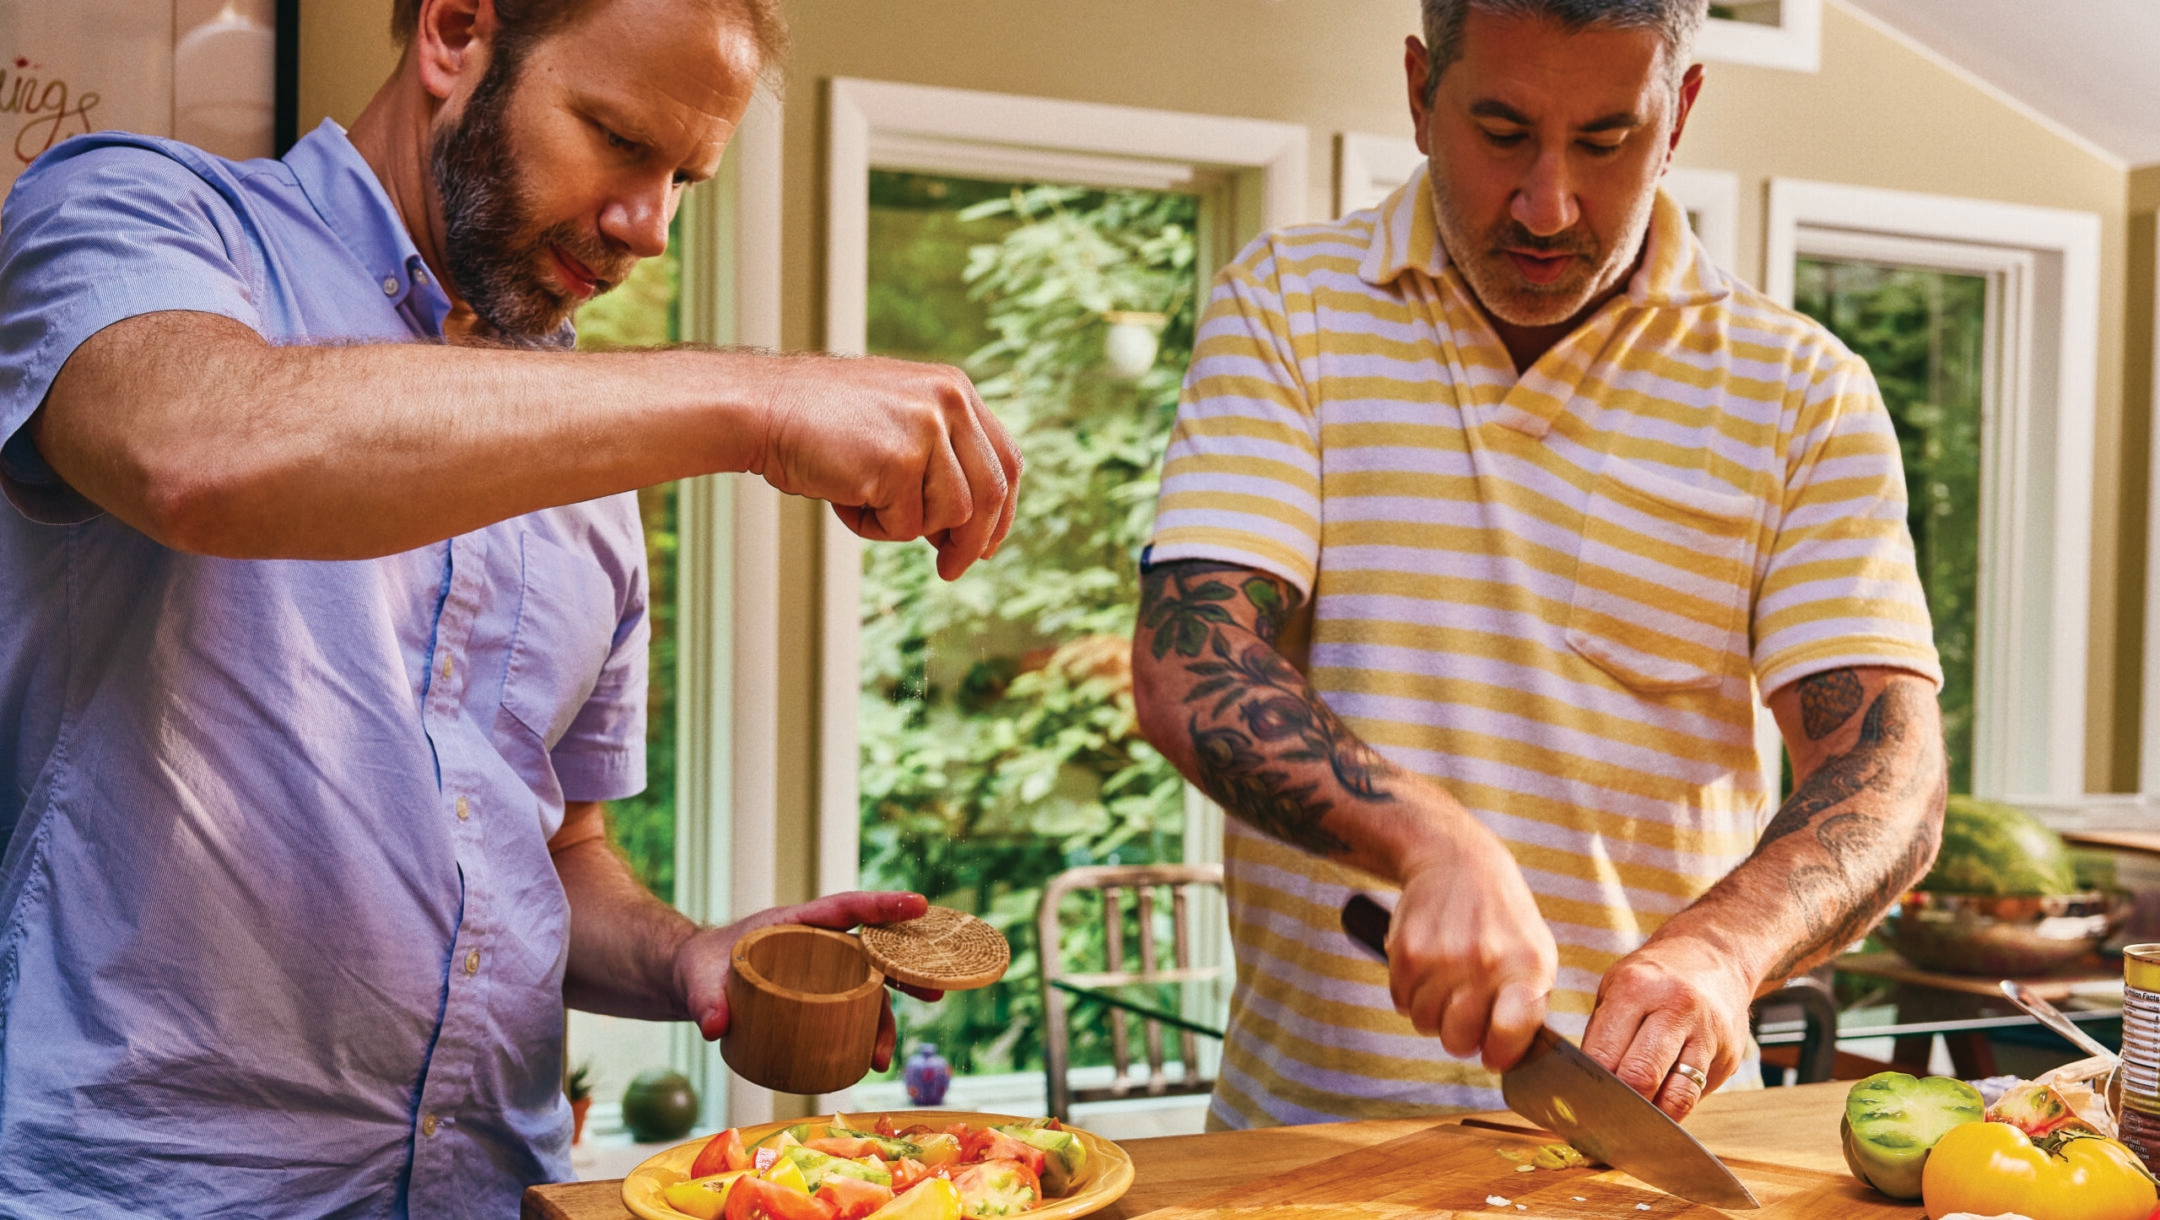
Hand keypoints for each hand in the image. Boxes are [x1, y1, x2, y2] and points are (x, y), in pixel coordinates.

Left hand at [674, 890, 946, 1071]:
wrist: (694, 981)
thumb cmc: (701, 968)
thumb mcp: (698, 980)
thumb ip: (704, 999)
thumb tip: (715, 1027)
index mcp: (795, 922)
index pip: (845, 908)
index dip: (883, 905)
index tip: (918, 904)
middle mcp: (816, 944)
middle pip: (871, 950)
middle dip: (906, 968)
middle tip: (935, 991)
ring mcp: (820, 970)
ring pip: (866, 987)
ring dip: (884, 1018)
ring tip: (882, 1057)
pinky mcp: (818, 996)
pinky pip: (851, 1008)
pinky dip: (865, 1031)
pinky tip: (869, 1059)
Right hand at [757, 355, 1022, 580]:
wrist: (762, 409)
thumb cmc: (819, 425)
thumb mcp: (894, 424)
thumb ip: (938, 458)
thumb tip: (969, 531)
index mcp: (954, 388)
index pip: (1005, 459)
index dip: (1002, 511)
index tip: (985, 545)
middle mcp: (949, 401)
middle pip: (991, 492)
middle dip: (972, 541)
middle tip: (949, 570)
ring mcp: (926, 429)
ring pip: (951, 515)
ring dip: (906, 526)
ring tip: (862, 500)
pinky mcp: (899, 460)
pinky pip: (905, 526)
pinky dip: (873, 527)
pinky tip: (843, 496)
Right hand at [1387, 816, 1556, 1072]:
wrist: (1458, 861)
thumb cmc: (1501, 918)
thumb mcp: (1535, 953)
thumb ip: (1528, 1007)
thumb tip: (1506, 1057)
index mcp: (1527, 967)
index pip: (1509, 1034)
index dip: (1498, 1053)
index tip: (1493, 1051)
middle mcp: (1486, 962)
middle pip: (1457, 1040)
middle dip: (1458, 1035)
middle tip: (1463, 1014)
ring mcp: (1443, 956)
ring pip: (1424, 1023)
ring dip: (1432, 1012)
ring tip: (1445, 983)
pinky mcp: (1407, 950)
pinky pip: (1400, 1000)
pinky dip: (1410, 992)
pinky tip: (1427, 967)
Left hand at [1580, 934, 1753, 1120]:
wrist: (1715, 956)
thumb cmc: (1652, 978)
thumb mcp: (1615, 989)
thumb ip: (1601, 1036)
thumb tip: (1581, 1090)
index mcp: (1636, 989)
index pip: (1604, 1053)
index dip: (1589, 1089)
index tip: (1578, 1109)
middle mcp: (1676, 1009)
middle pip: (1641, 1077)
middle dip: (1620, 1109)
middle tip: (1604, 1125)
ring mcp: (1708, 1034)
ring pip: (1677, 1096)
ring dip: (1652, 1119)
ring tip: (1634, 1127)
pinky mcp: (1729, 1055)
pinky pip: (1696, 1094)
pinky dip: (1675, 1108)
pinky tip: (1661, 1112)